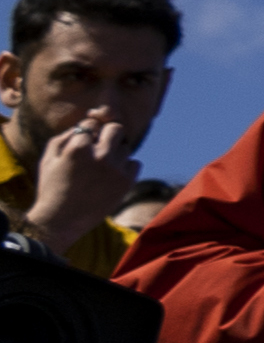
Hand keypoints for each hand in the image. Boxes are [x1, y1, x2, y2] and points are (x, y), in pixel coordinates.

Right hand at [14, 110, 140, 252]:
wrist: (61, 221)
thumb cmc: (52, 187)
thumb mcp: (49, 158)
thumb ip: (67, 136)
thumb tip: (88, 122)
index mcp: (78, 147)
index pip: (92, 123)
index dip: (88, 132)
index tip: (83, 144)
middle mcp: (100, 156)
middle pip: (116, 128)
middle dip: (108, 134)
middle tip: (100, 147)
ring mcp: (115, 169)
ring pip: (126, 147)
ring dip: (115, 153)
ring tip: (101, 168)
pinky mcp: (126, 183)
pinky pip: (135, 163)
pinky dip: (125, 167)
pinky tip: (111, 176)